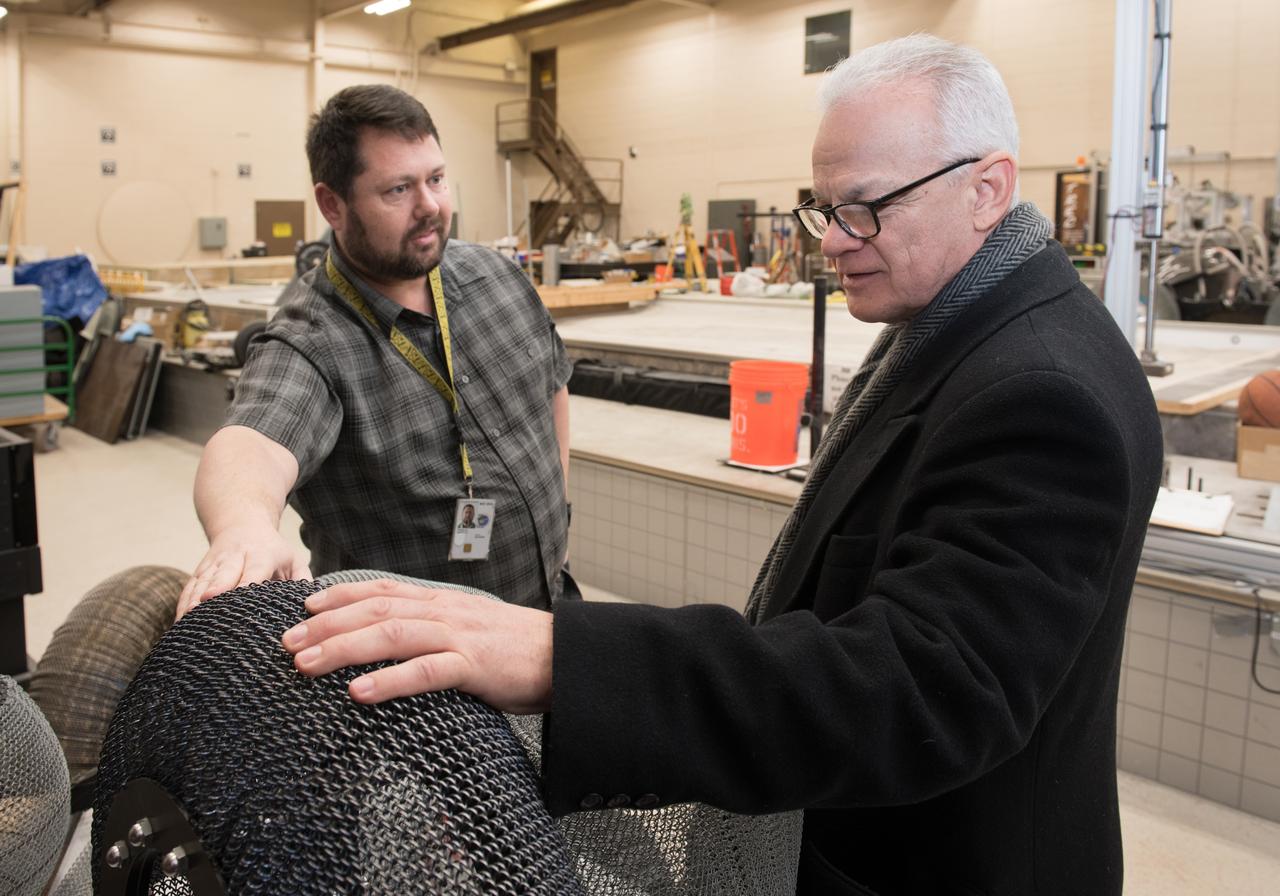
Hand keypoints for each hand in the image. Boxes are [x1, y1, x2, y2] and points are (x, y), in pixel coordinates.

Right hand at [177, 526, 310, 619]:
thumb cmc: (272, 549)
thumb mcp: (292, 558)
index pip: (255, 569)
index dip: (247, 581)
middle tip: (207, 602)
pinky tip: (179, 624)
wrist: (240, 522)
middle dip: (216, 587)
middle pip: (224, 572)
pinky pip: (189, 588)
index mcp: (262, 554)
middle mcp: (235, 557)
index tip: (241, 594)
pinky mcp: (200, 571)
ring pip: (202, 581)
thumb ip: (302, 579)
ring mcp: (214, 563)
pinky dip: (183, 604)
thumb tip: (310, 604)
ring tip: (188, 622)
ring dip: (194, 600)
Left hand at [280, 579, 552, 713]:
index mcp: (441, 602)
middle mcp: (444, 612)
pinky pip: (426, 672)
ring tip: (305, 664)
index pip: (383, 589)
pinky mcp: (474, 665)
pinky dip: (389, 680)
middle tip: (286, 641)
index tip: (305, 603)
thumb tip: (398, 641)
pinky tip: (358, 692)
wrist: (566, 655)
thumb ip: (435, 630)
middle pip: (375, 609)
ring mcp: (458, 636)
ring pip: (391, 634)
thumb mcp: (470, 629)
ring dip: (343, 648)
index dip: (341, 594)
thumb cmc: (517, 649)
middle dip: (326, 623)